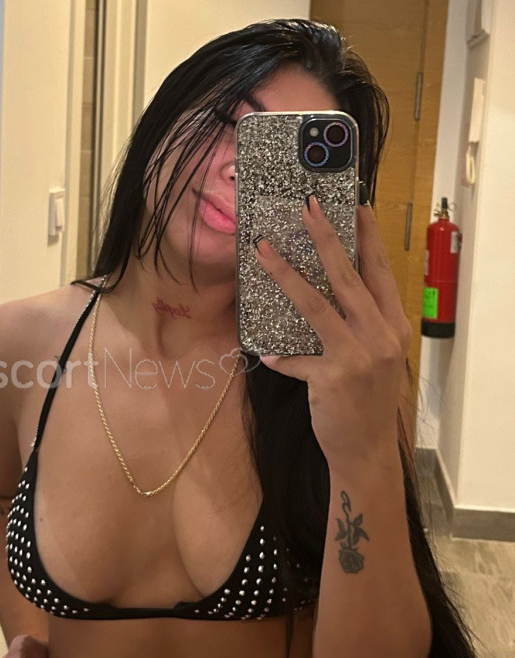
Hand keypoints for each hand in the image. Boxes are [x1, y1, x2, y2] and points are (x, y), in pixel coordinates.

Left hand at [253, 194, 410, 469]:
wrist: (366, 451)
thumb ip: (359, 327)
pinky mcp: (332, 378)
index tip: (355, 207)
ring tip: (263, 250)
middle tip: (307, 208)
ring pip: (316, 304)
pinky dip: (280, 357)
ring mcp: (357, 357)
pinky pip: (295, 359)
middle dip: (325, 238)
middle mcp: (380, 336)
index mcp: (393, 327)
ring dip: (286, 274)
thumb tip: (326, 292)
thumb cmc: (367, 401)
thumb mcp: (376, 359)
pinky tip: (267, 354)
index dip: (367, 238)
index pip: (380, 272)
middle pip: (348, 277)